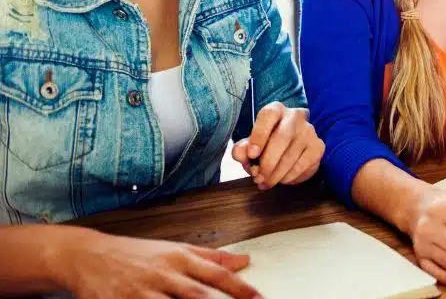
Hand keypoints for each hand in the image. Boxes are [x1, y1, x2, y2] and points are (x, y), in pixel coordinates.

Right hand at [56, 229, 259, 298]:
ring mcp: (141, 292)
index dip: (239, 287)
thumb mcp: (174, 249)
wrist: (87, 256)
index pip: (215, 274)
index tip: (259, 298)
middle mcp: (163, 274)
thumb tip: (244, 260)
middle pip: (197, 294)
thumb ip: (210, 257)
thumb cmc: (136, 253)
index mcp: (178, 258)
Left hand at [231, 102, 323, 189]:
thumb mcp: (249, 146)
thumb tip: (242, 154)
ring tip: (266, 183)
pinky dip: (291, 176)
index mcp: (275, 110)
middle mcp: (295, 116)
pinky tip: (282, 180)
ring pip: (293, 154)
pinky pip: (305, 164)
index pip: (269, 115)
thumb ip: (241, 149)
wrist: (288, 147)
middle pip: (283, 136)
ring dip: (278, 174)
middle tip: (258, 178)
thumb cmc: (265, 144)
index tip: (251, 155)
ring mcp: (310, 131)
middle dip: (269, 162)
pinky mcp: (318, 146)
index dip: (259, 135)